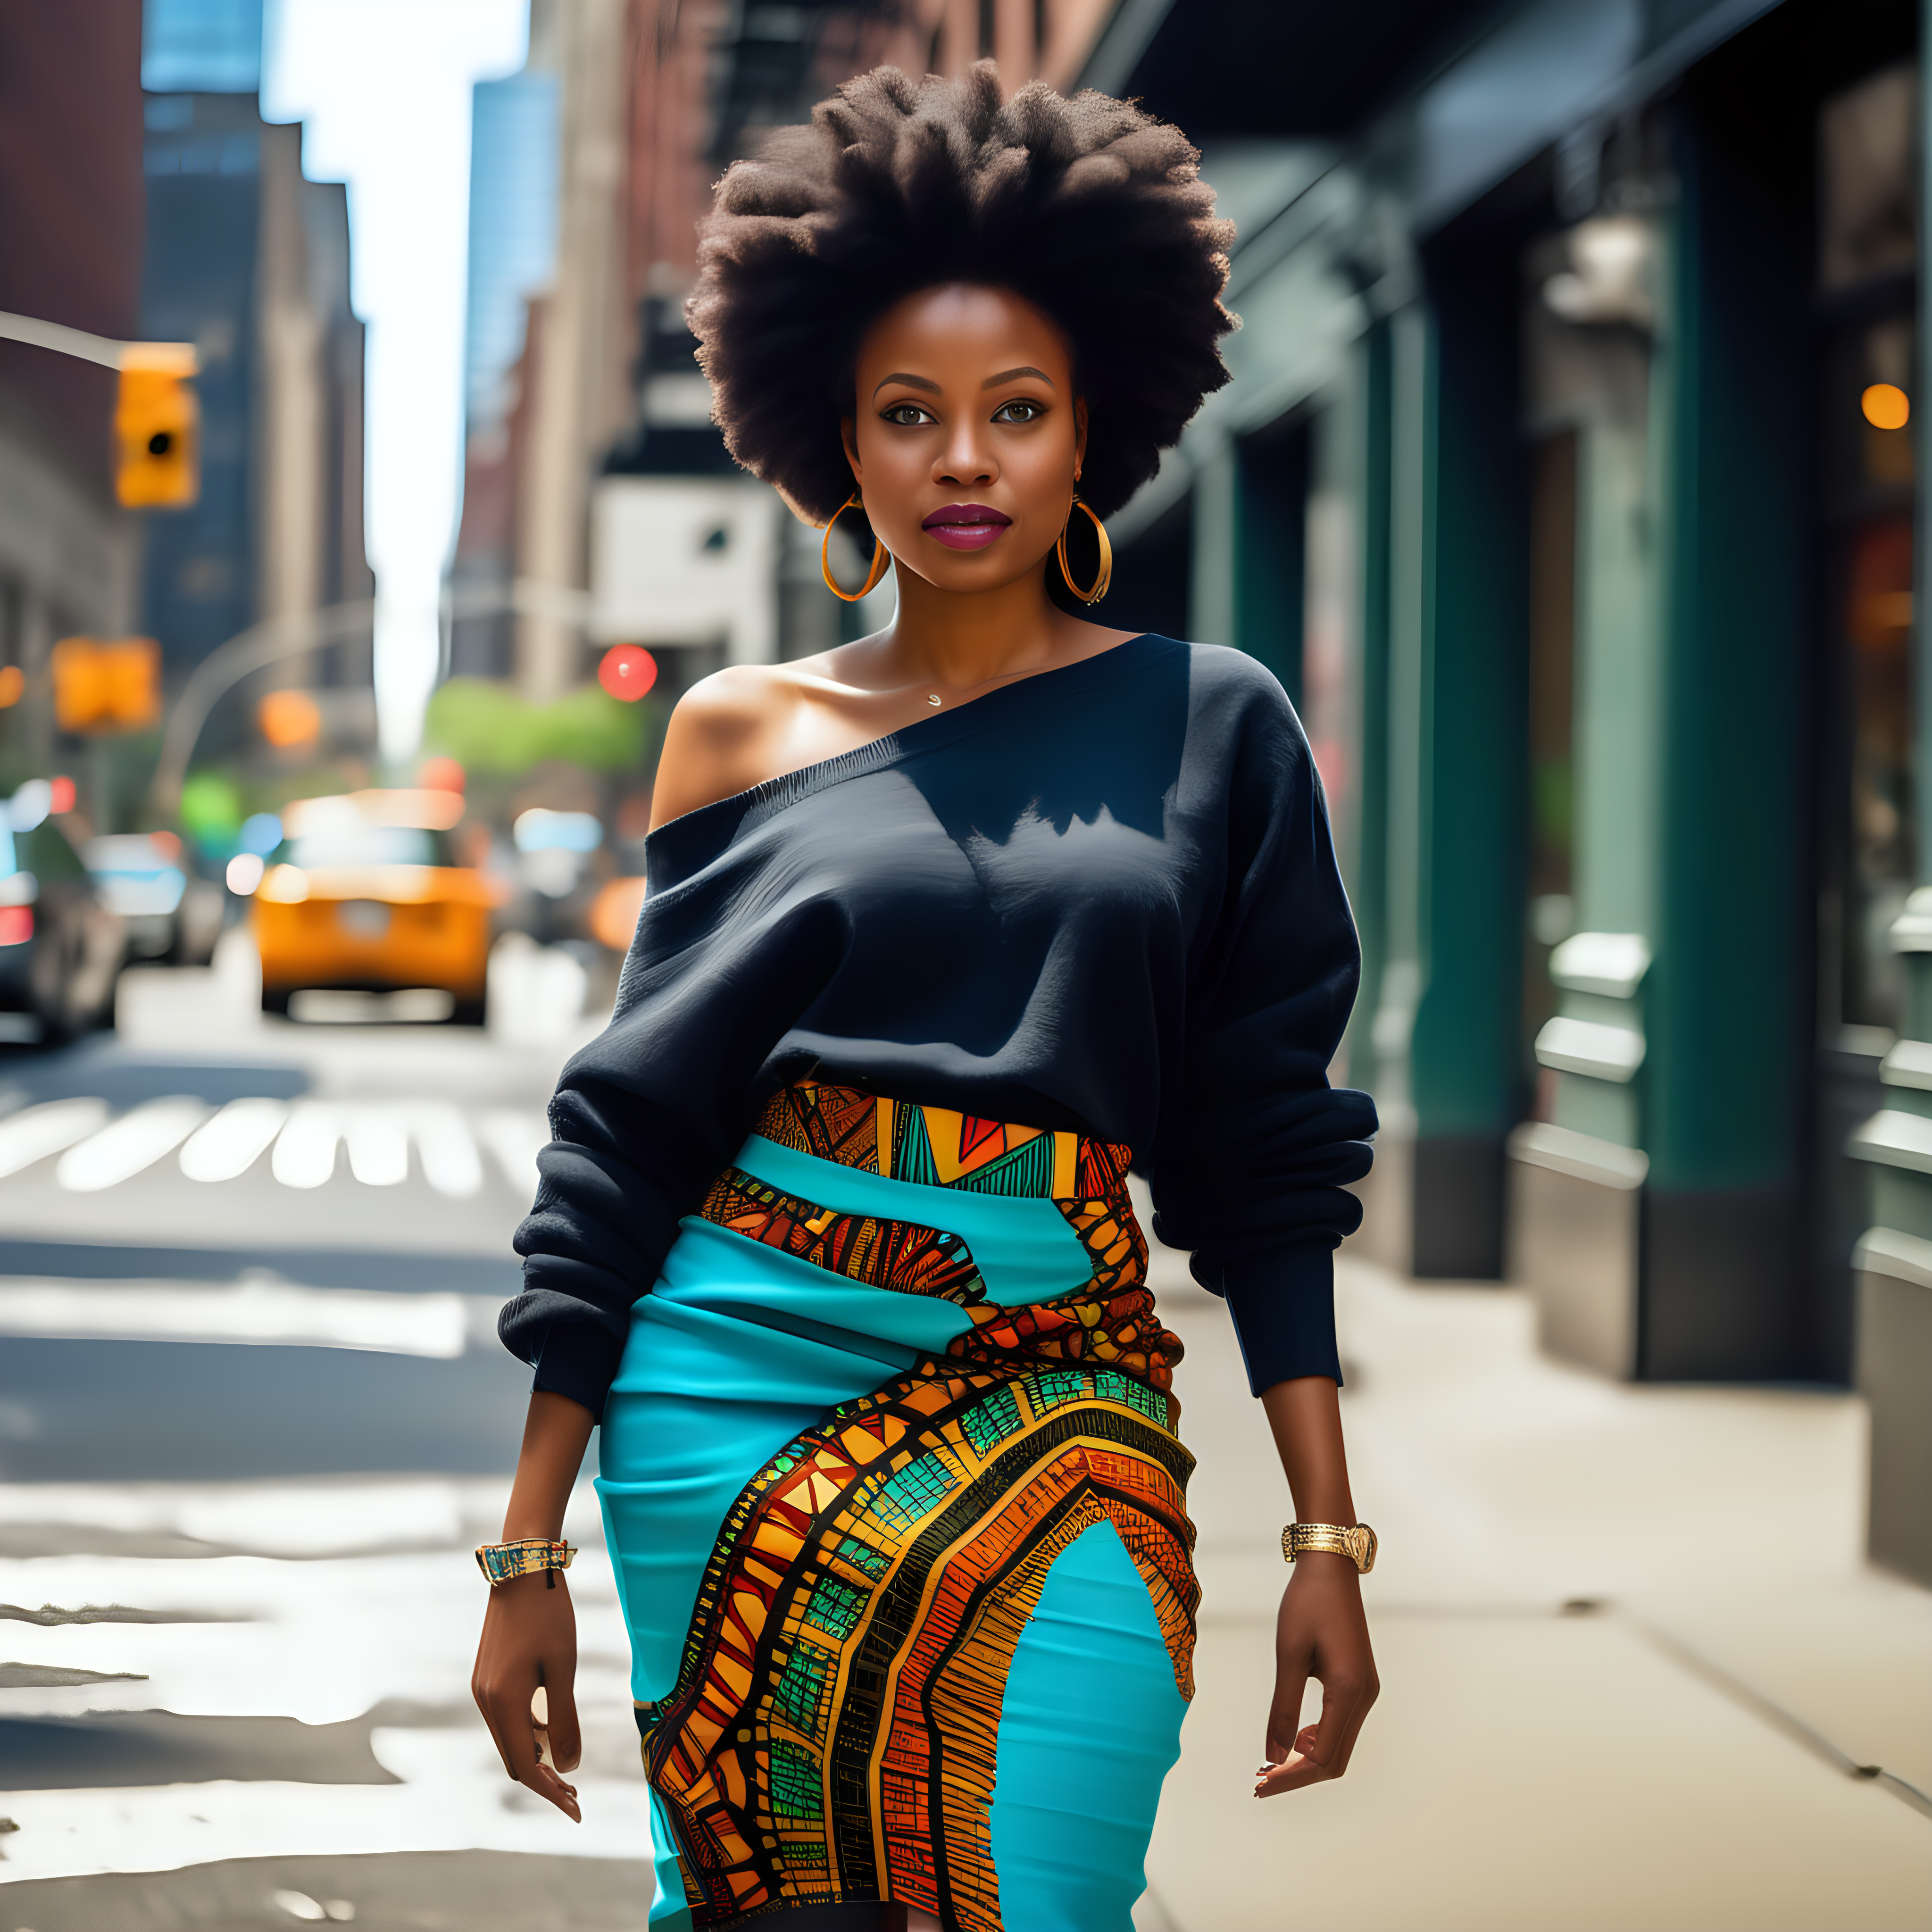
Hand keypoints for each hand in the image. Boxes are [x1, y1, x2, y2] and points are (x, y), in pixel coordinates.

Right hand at [472, 1571, 583, 1820]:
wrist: (522, 1569)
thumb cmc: (549, 1615)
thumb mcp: (564, 1668)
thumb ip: (564, 1719)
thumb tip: (568, 1768)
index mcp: (504, 1702)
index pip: (527, 1766)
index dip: (551, 1792)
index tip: (576, 1810)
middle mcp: (486, 1700)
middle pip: (515, 1759)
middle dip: (545, 1781)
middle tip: (575, 1796)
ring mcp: (482, 1688)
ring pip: (509, 1739)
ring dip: (536, 1757)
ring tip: (567, 1768)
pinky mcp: (486, 1677)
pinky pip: (506, 1718)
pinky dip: (528, 1732)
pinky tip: (550, 1730)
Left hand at [1254, 1553, 1377, 1796]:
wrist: (1330, 1567)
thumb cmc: (1306, 1604)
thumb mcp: (1289, 1655)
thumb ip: (1282, 1708)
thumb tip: (1272, 1757)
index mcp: (1348, 1691)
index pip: (1321, 1758)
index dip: (1290, 1777)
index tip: (1259, 1784)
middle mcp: (1364, 1696)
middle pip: (1334, 1759)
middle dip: (1297, 1775)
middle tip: (1260, 1780)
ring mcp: (1365, 1690)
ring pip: (1339, 1745)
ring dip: (1306, 1760)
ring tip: (1271, 1762)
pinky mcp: (1359, 1682)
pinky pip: (1340, 1725)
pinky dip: (1316, 1739)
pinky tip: (1293, 1736)